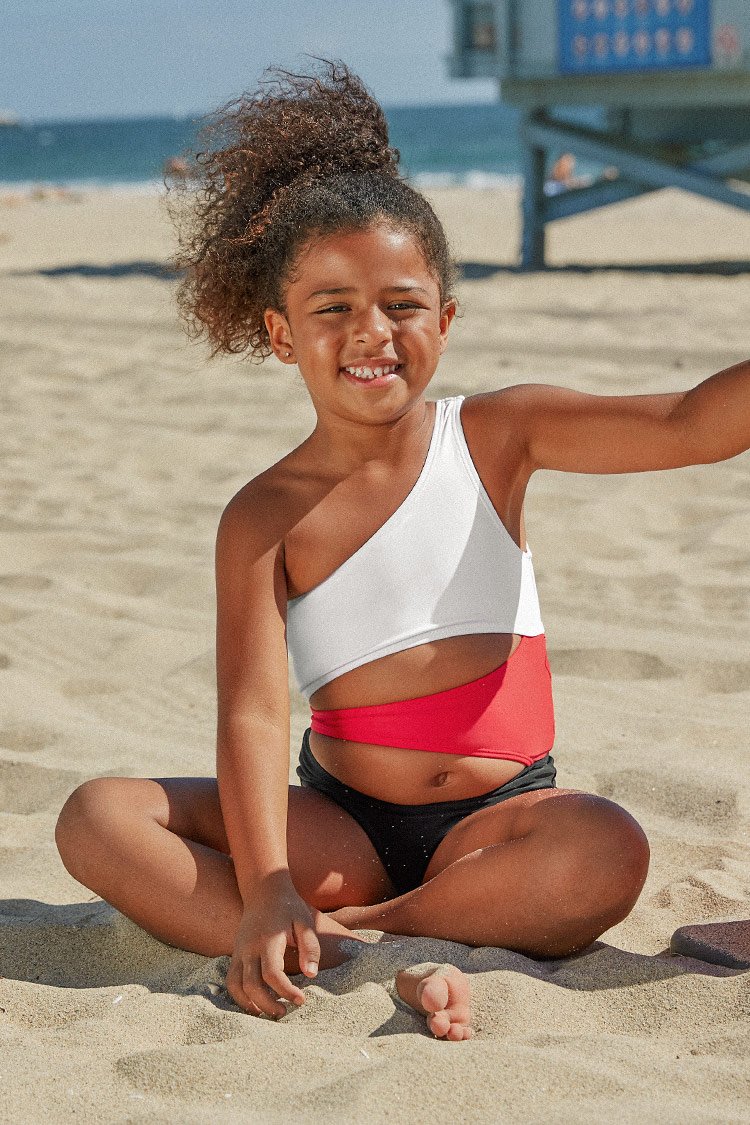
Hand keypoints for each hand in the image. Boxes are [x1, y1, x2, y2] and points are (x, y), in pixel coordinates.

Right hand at [225, 877, 320, 1018]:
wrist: (264, 891)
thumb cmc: (289, 908)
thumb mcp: (305, 922)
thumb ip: (310, 948)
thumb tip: (311, 975)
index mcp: (268, 939)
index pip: (272, 973)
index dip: (286, 991)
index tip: (301, 1000)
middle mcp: (249, 948)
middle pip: (251, 984)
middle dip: (268, 1004)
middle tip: (286, 1012)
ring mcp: (239, 951)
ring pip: (235, 986)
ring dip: (250, 1004)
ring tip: (269, 1013)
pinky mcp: (235, 955)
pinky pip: (231, 981)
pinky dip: (239, 997)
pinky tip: (256, 1004)